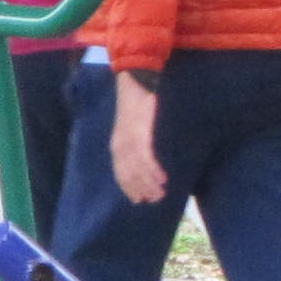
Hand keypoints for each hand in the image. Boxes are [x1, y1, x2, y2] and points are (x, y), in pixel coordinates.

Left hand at [109, 74, 167, 205]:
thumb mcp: (133, 124)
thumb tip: (144, 153)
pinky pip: (145, 157)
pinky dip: (153, 170)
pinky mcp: (140, 133)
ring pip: (137, 169)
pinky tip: (163, 179)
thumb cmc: (137, 101)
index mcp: (117, 144)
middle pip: (128, 174)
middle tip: (154, 200)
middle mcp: (120, 145)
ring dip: (149, 184)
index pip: (120, 172)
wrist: (136, 79)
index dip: (129, 187)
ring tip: (162, 194)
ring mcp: (129, 139)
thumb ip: (137, 140)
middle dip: (141, 189)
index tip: (138, 200)